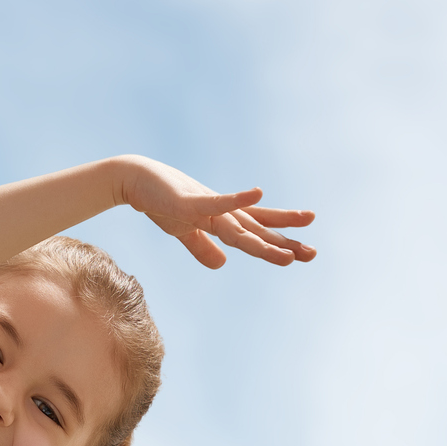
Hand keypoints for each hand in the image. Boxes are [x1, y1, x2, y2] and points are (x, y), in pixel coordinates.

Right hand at [110, 156, 316, 268]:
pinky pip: (217, 202)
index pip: (257, 232)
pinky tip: (257, 193)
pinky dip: (236, 199)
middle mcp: (222, 212)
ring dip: (266, 234)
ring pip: (242, 225)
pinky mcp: (190, 202)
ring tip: (292, 241)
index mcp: (221, 220)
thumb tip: (220, 264)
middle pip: (258, 229)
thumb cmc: (159, 202)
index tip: (303, 254)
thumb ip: (202, 247)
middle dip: (284, 242)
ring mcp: (208, 206)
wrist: (133, 180)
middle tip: (313, 253)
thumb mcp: (183, 232)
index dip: (279, 242)